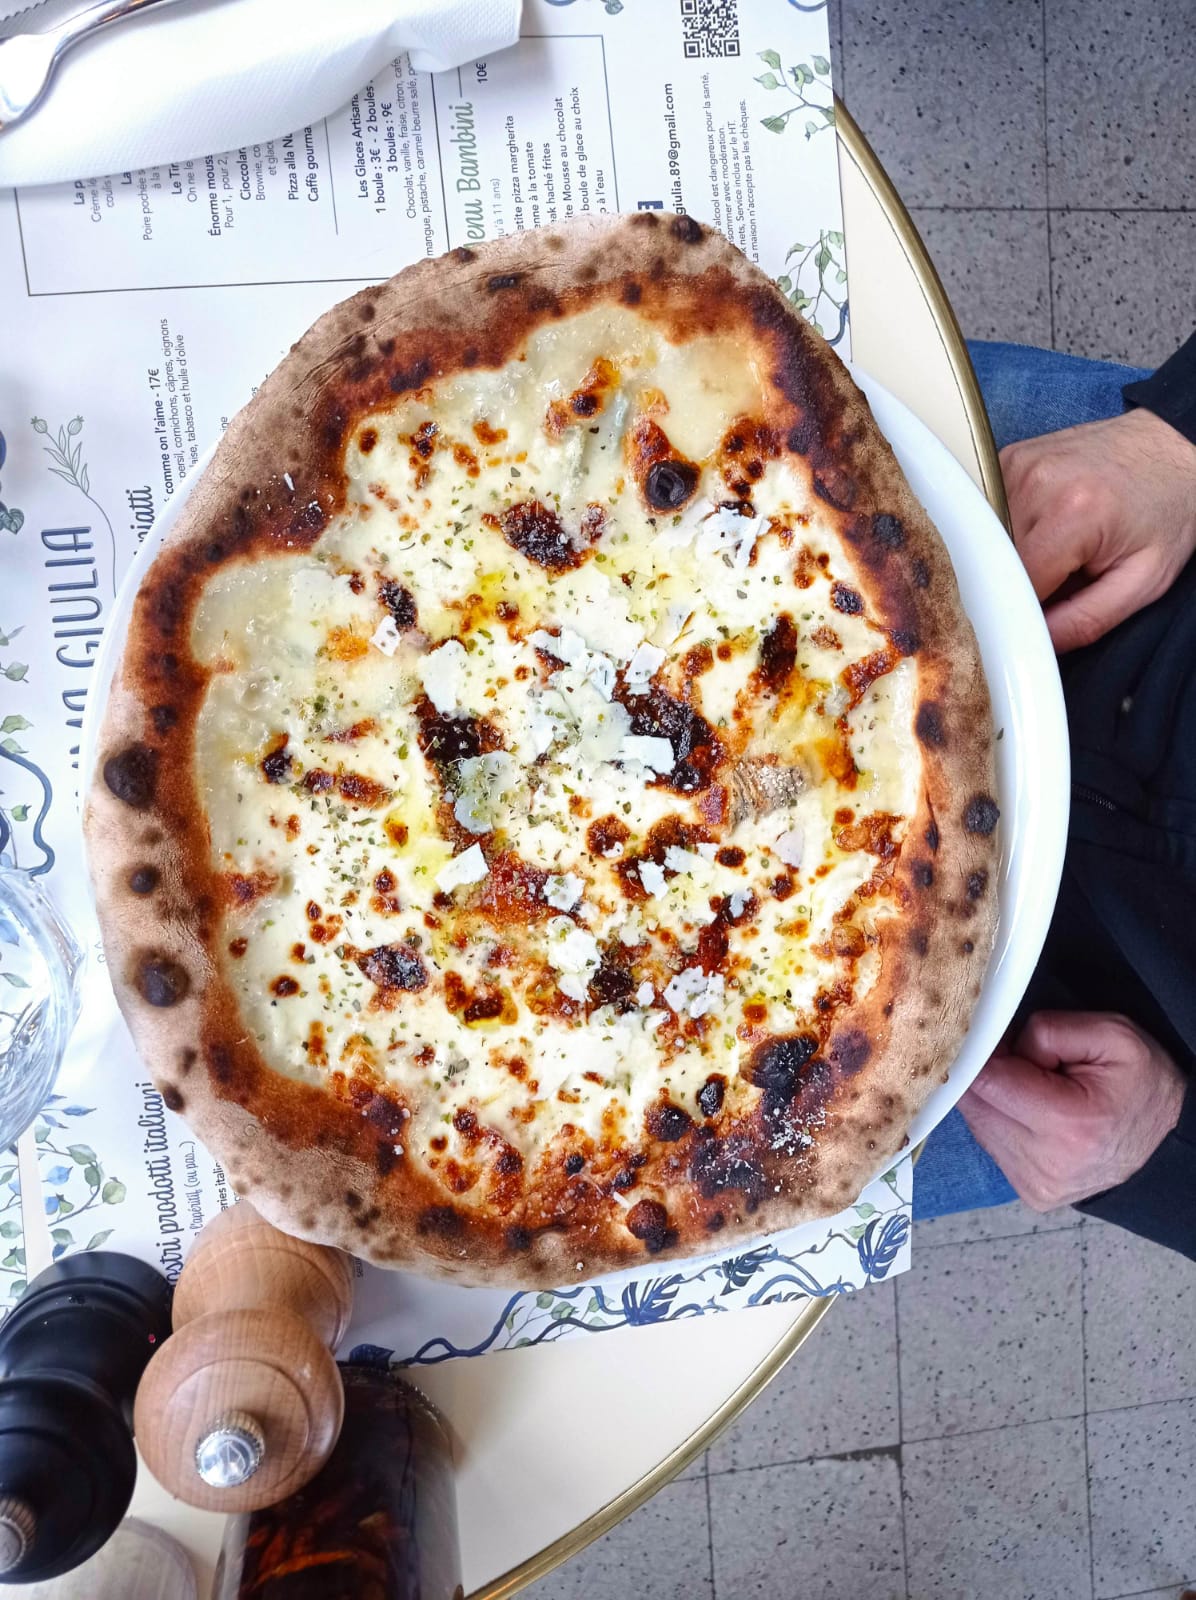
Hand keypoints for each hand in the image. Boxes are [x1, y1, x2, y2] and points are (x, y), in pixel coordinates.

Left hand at [959, 1011, 1185, 1209]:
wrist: (1167, 1139)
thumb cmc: (1142, 1083)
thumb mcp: (1110, 1034)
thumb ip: (1045, 1031)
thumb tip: (996, 1046)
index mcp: (1067, 1123)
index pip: (985, 1082)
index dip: (987, 1053)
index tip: (1004, 1041)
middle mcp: (1045, 1164)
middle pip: (974, 1104)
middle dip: (991, 1075)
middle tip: (1027, 1064)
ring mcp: (1035, 1185)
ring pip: (978, 1124)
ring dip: (995, 1100)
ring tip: (1036, 1090)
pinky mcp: (1030, 1193)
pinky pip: (991, 1145)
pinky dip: (1002, 1122)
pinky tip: (1033, 1113)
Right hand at [1000, 407, 1195, 651]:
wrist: (1175, 450)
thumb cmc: (1167, 511)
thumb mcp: (1144, 582)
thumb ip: (1085, 622)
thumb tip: (1033, 642)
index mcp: (1072, 512)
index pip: (1015, 585)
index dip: (1027, 608)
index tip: (1045, 613)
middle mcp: (1036, 481)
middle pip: (998, 561)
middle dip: (1023, 579)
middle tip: (1064, 575)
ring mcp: (1018, 464)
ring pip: (989, 538)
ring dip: (1015, 552)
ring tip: (1059, 544)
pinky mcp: (1009, 457)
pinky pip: (989, 511)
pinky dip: (1011, 527)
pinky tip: (1044, 522)